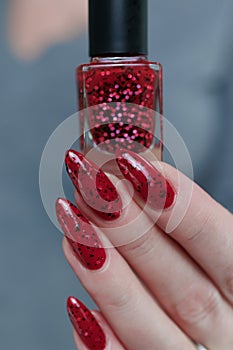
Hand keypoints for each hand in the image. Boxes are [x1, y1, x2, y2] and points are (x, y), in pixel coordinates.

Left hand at [56, 149, 232, 349]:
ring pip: (154, 331)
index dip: (188, 212)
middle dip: (138, 236)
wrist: (215, 339)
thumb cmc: (213, 283)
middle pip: (187, 291)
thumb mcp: (213, 253)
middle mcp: (227, 333)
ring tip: (75, 224)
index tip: (142, 170)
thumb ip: (190, 231)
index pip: (228, 254)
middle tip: (99, 188)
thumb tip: (145, 182)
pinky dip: (104, 344)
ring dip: (110, 279)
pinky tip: (77, 306)